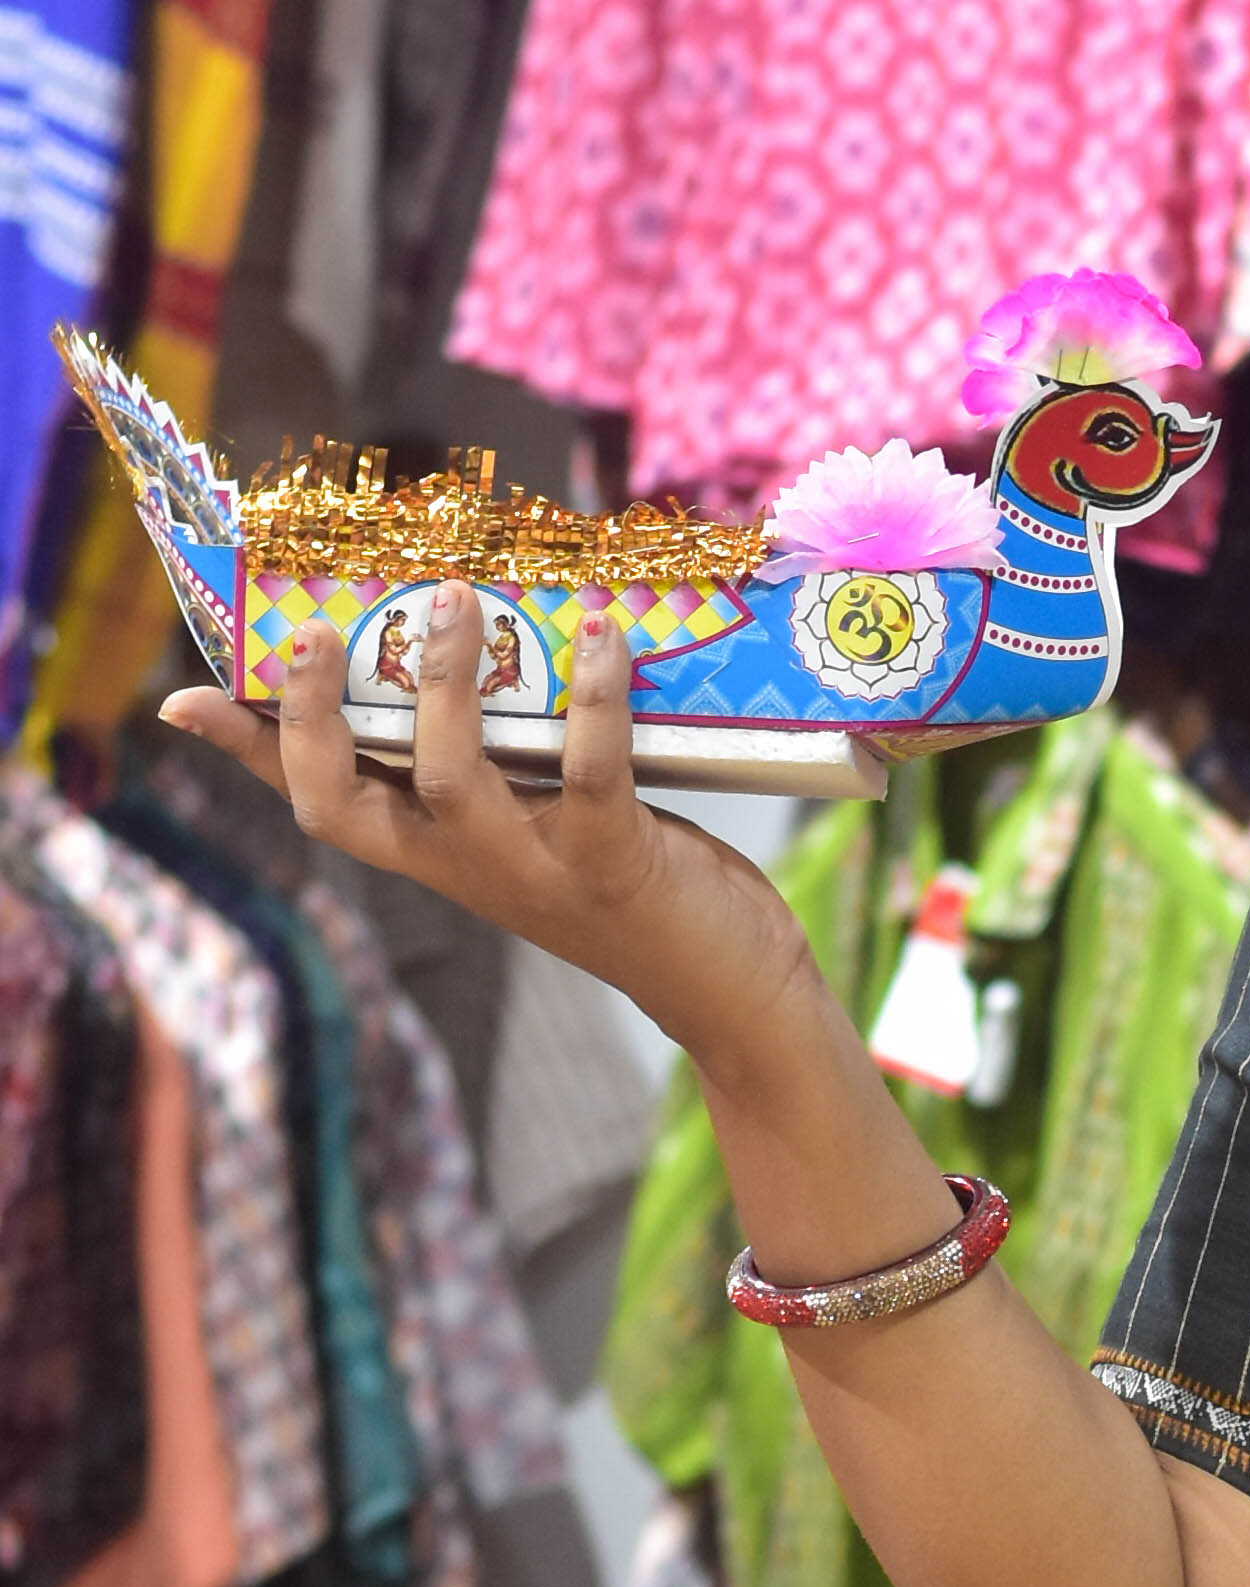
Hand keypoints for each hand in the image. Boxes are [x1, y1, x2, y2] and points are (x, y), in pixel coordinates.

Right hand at [159, 585, 816, 1076]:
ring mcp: (533, 868)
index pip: (318, 801)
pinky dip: (591, 697)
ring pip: (450, 777)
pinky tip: (600, 633)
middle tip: (315, 627)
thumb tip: (476, 656)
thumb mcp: (541, 822)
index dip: (248, 752)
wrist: (731, 991)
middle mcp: (464, 865)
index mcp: (434, 850)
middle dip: (314, 716)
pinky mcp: (613, 863)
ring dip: (443, 685)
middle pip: (344, 802)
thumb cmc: (632, 883)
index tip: (182, 700)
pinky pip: (587, 770)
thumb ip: (501, 760)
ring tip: (452, 596)